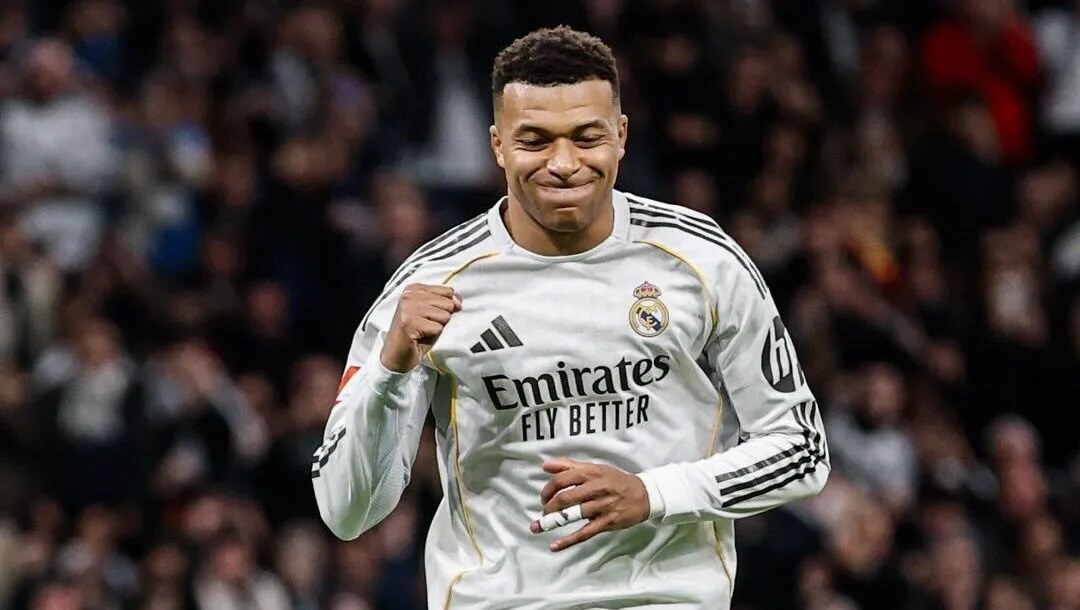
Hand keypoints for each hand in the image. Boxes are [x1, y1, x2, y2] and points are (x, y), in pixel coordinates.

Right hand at [381, 284, 461, 371]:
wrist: (397, 353)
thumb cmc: (417, 333)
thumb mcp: (434, 314)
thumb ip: (447, 303)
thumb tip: (458, 302)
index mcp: (415, 289)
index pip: (448, 291)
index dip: (445, 307)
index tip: (430, 315)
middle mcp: (409, 295)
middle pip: (448, 303)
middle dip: (441, 318)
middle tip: (425, 324)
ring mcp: (408, 308)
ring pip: (444, 316)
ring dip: (436, 327)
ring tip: (422, 330)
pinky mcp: (410, 322)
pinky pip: (438, 328)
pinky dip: (432, 335)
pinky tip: (419, 336)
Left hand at [532, 457, 649, 551]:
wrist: (643, 494)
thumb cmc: (615, 480)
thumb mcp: (595, 468)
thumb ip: (569, 466)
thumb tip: (545, 465)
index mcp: (591, 473)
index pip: (562, 479)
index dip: (548, 489)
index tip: (543, 497)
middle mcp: (596, 488)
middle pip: (565, 498)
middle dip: (549, 507)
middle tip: (544, 512)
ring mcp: (602, 506)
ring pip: (573, 515)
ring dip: (553, 522)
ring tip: (540, 526)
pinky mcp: (607, 522)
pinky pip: (584, 533)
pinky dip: (568, 541)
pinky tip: (554, 546)